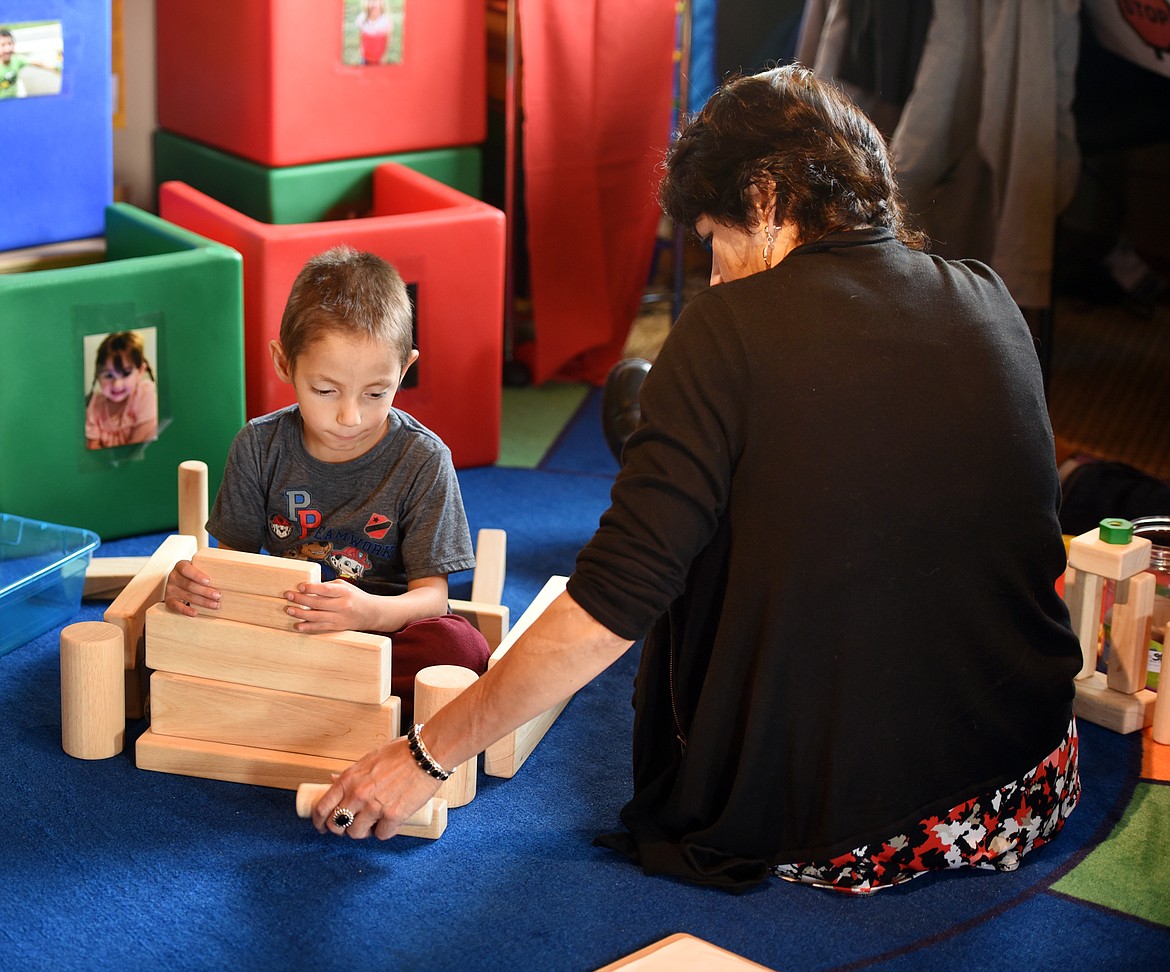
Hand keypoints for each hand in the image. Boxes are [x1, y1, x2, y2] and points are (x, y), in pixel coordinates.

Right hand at [163, 560, 220, 616]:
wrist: (179, 580)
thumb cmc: (193, 574)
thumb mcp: (197, 567)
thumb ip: (206, 569)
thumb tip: (226, 576)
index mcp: (181, 566)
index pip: (187, 570)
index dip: (197, 576)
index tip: (208, 581)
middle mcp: (174, 577)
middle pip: (190, 585)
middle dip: (205, 591)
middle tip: (218, 596)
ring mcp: (170, 589)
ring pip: (188, 596)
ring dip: (202, 602)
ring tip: (215, 605)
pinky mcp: (169, 600)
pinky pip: (177, 606)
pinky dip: (186, 610)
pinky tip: (195, 613)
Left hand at [284, 579, 381, 632]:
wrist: (372, 613)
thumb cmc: (356, 597)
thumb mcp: (345, 586)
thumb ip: (328, 586)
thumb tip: (308, 587)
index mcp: (344, 592)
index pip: (326, 589)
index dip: (311, 588)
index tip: (299, 586)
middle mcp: (342, 605)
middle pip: (318, 602)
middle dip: (300, 599)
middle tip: (288, 595)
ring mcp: (340, 617)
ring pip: (317, 616)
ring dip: (301, 613)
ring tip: (289, 610)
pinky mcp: (338, 627)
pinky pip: (320, 627)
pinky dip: (308, 627)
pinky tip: (298, 625)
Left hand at [311, 737, 441, 839]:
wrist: (427, 754)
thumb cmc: (402, 753)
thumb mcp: (369, 759)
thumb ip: (352, 775)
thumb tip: (333, 781)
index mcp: (349, 778)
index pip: (322, 808)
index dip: (319, 822)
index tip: (323, 826)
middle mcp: (358, 794)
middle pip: (337, 825)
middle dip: (341, 829)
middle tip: (350, 826)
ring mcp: (375, 806)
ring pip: (356, 834)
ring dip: (364, 832)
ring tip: (373, 823)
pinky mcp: (393, 816)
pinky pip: (381, 835)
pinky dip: (384, 832)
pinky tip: (389, 823)